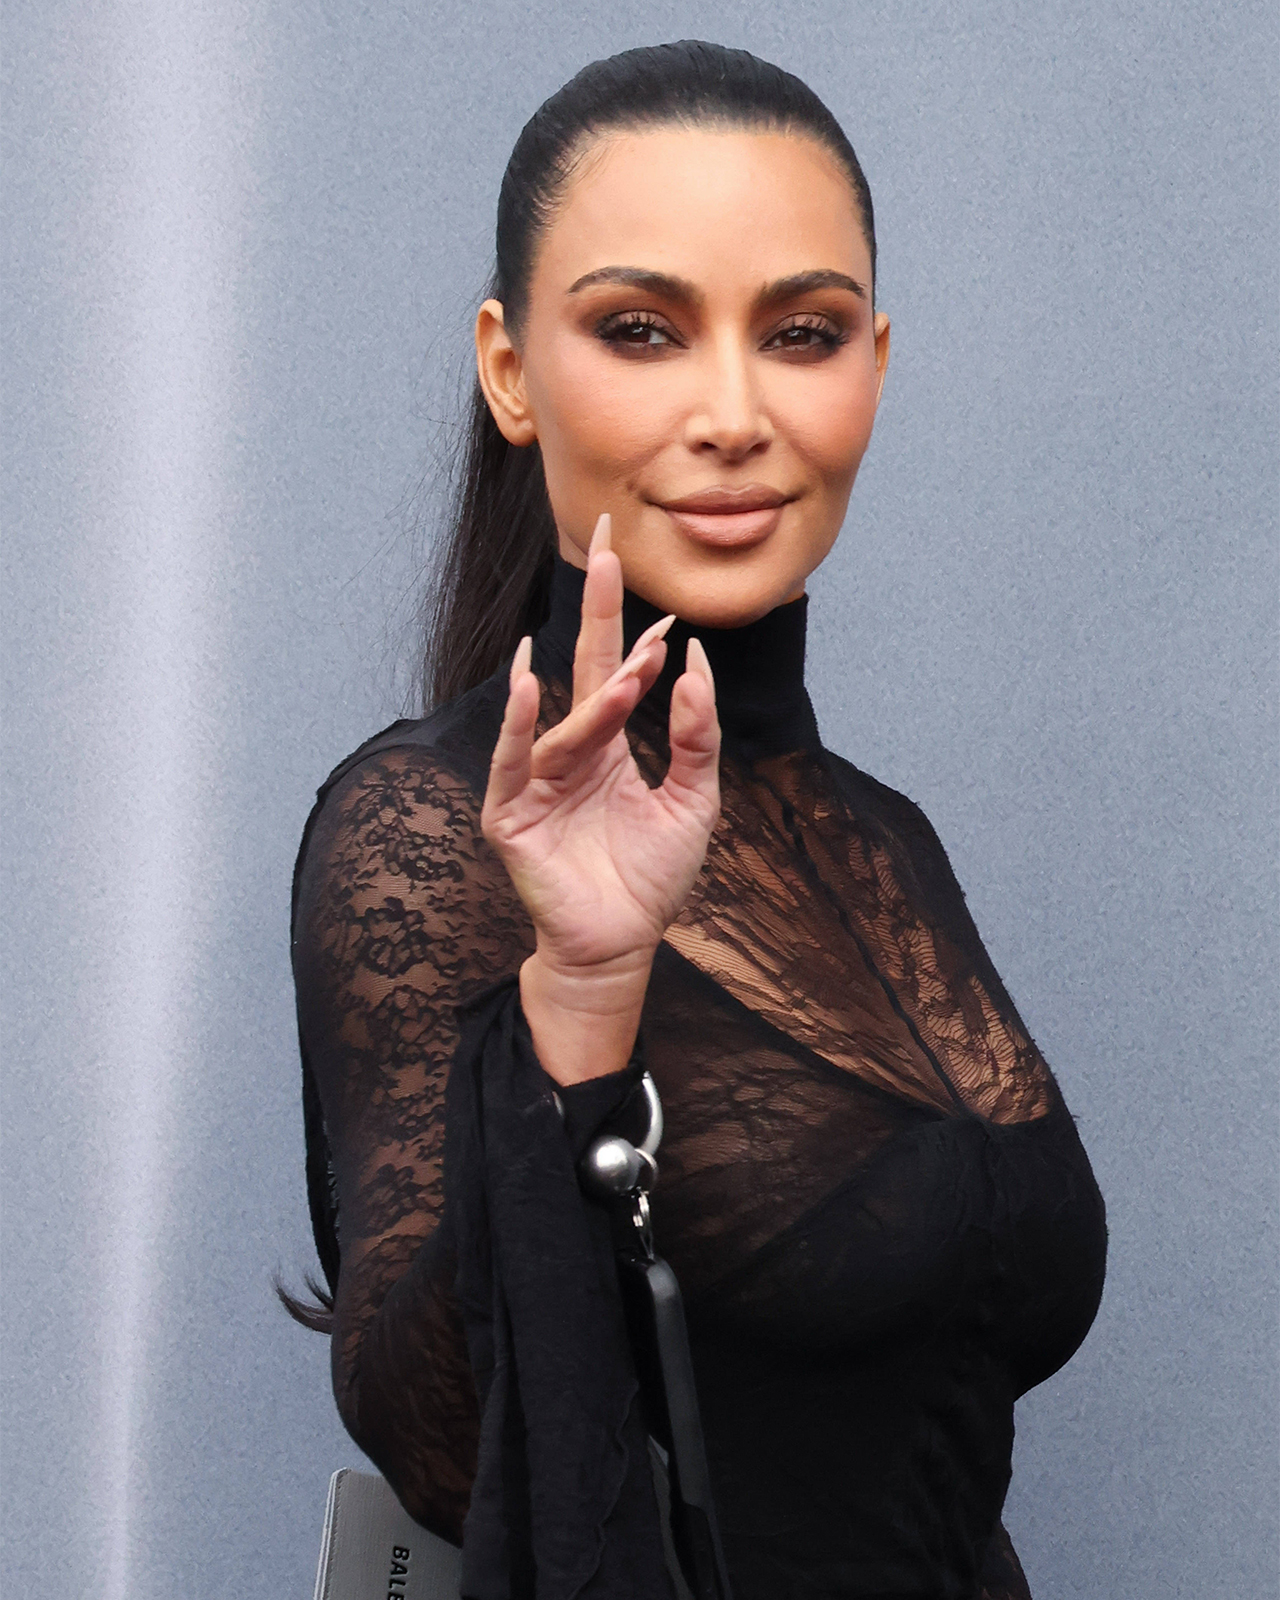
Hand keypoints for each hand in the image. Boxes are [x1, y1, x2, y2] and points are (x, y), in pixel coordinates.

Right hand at [481, 514, 720, 1082]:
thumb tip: (694, 665)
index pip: (617, 672)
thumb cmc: (652, 878)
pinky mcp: (512, 816)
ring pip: (569, 724)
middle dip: (596, 605)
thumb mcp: (695, 801)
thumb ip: (696, 736)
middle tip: (609, 541)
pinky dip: (520, 725)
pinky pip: (515, 763)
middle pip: (582, 665)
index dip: (639, 638)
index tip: (668, 609)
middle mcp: (570, 751)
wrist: (622, 943)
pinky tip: (527, 683)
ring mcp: (538, 780)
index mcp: (608, 744)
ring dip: (600, 695)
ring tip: (633, 665)